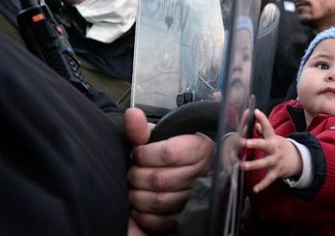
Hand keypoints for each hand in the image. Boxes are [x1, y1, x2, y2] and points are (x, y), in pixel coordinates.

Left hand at [124, 108, 213, 233]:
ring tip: (133, 188)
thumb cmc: (171, 151)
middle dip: (137, 176)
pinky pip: (164, 221)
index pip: (168, 153)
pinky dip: (145, 216)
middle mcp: (203, 172)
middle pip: (160, 179)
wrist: (188, 169)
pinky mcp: (189, 215)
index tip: (137, 153)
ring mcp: (197, 196)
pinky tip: (139, 206)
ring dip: (138, 196)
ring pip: (160, 201)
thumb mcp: (159, 136)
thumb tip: (131, 114)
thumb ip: (142, 129)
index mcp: (199, 148)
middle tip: (132, 172)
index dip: (144, 155)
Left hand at [241, 109, 301, 192]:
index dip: (262, 119)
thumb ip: (263, 130)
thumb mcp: (273, 137)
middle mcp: (274, 149)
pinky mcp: (276, 172)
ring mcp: (276, 161)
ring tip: (243, 165)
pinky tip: (255, 189)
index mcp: (273, 139)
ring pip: (265, 163)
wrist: (298, 160)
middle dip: (255, 144)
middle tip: (244, 143)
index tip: (256, 112)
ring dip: (254, 164)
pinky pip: (269, 179)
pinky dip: (263, 185)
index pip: (268, 127)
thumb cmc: (280, 146)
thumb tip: (255, 120)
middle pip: (265, 145)